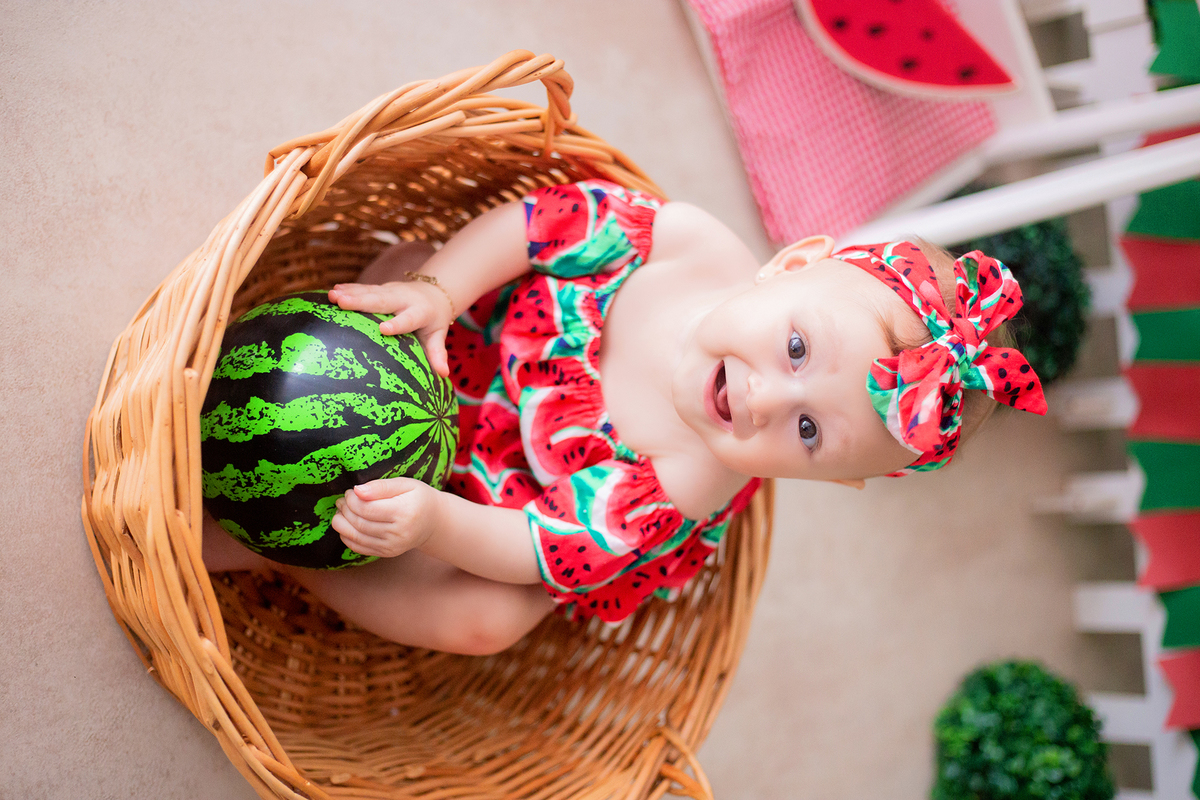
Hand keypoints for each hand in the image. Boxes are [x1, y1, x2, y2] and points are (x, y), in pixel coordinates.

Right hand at [328, 279, 453, 375]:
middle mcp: (403, 299)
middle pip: (382, 301)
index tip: (384, 329)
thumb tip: (443, 374)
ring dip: (350, 293)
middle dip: (362, 301)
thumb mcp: (437, 336)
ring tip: (332, 296)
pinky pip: (363, 289)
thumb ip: (437, 353)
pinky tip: (333, 291)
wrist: (434, 293)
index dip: (397, 324)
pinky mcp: (381, 288)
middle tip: (342, 302)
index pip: (408, 319)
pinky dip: (349, 289)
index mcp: (419, 312)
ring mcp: (390, 292)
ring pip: (370, 292)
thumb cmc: (433, 321)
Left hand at [332, 478, 442, 558]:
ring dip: (342, 523)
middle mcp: (399, 533)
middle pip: (359, 523)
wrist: (433, 522)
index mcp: (404, 512)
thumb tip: (357, 490)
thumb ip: (381, 486)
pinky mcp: (387, 553)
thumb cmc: (418, 498)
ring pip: (356, 537)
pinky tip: (347, 525)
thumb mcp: (405, 484)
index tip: (351, 491)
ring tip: (342, 511)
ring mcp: (392, 546)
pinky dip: (347, 536)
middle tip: (343, 500)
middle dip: (345, 510)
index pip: (367, 508)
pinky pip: (359, 548)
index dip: (352, 499)